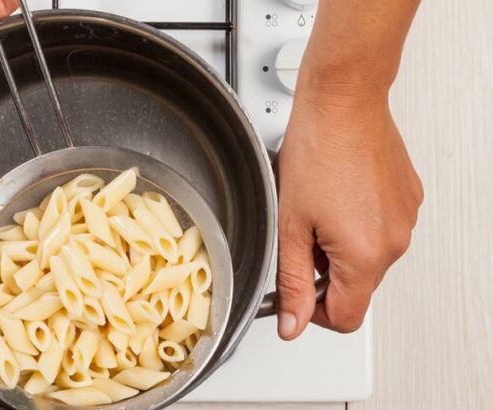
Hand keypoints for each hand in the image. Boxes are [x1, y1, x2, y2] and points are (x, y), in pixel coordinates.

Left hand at [276, 88, 422, 339]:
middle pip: (357, 286)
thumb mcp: (289, 224)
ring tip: (318, 207)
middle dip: (323, 271)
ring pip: (368, 258)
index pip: (346, 317)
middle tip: (300, 233)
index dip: (314, 312)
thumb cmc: (317, 150)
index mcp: (366, 254)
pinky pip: (381, 230)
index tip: (296, 292)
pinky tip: (337, 194)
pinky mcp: (409, 199)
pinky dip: (357, 224)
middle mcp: (396, 241)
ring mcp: (407, 219)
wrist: (344, 100)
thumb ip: (291, 281)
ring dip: (339, 246)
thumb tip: (293, 324)